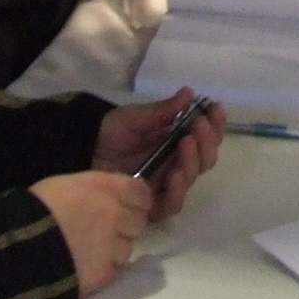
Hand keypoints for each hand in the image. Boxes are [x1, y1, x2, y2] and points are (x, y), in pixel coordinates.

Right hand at [29, 169, 153, 295]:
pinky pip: (112, 271)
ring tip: (85, 250)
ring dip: (112, 250)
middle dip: (124, 227)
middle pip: (138, 223)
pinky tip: (80, 266)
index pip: (142, 195)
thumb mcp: (69, 184)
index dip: (135, 202)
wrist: (15, 246)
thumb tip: (114, 198)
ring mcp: (111, 247)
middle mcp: (115, 215)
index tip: (125, 208)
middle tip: (101, 231)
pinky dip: (100, 270)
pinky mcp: (103, 274)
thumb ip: (98, 190)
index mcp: (106, 188)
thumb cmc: (36, 208)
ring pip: (126, 249)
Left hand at [91, 88, 227, 219]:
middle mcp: (177, 164)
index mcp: (177, 142)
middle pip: (205, 159)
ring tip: (186, 143)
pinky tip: (174, 174)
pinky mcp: (151, 204)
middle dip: (207, 142)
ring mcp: (165, 185)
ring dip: (194, 161)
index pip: (206, 137)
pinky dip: (177, 190)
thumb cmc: (112, 133)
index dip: (215, 124)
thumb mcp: (136, 117)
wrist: (83, 151)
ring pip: (192, 179)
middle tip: (198, 126)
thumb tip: (188, 93)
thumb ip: (162, 111)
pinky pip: (172, 204)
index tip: (214, 108)